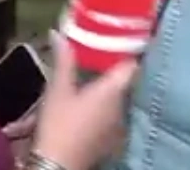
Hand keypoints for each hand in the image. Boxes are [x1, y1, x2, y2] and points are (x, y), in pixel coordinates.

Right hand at [31, 31, 136, 169]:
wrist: (58, 166)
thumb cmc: (59, 125)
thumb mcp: (57, 89)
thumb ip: (63, 60)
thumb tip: (58, 33)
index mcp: (113, 89)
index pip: (132, 63)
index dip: (129, 48)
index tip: (122, 37)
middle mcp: (122, 104)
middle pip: (127, 80)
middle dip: (116, 67)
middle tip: (103, 52)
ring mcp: (119, 123)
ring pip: (120, 97)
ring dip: (111, 87)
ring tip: (96, 74)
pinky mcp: (112, 137)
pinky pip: (114, 113)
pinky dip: (106, 104)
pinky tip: (92, 102)